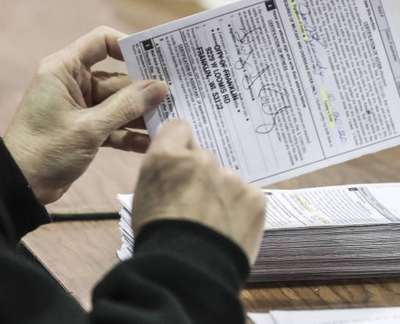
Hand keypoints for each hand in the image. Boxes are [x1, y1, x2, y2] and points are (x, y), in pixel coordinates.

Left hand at [4, 26, 167, 204]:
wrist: (19, 187)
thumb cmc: (45, 150)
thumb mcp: (89, 128)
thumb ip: (126, 106)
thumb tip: (161, 87)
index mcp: (64, 70)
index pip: (101, 42)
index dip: (129, 46)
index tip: (156, 59)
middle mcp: (74, 84)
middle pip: (119, 78)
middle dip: (146, 90)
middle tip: (178, 95)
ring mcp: (82, 107)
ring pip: (121, 104)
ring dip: (143, 114)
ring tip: (172, 120)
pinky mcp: (87, 129)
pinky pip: (116, 125)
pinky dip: (132, 134)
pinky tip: (153, 143)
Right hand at [132, 120, 265, 264]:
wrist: (188, 271)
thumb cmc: (158, 238)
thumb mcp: (144, 198)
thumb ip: (164, 174)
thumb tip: (177, 170)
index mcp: (167, 157)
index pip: (179, 128)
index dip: (180, 142)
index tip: (182, 156)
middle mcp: (202, 159)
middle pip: (205, 158)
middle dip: (202, 176)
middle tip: (195, 205)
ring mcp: (231, 177)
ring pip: (228, 180)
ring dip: (223, 194)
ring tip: (212, 225)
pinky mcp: (255, 196)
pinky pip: (248, 196)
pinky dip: (241, 210)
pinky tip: (229, 230)